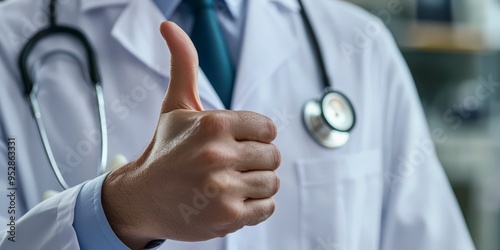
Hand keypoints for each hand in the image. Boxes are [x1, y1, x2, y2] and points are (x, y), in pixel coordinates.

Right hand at [102, 21, 280, 248]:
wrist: (141, 198)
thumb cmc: (164, 150)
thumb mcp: (175, 106)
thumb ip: (184, 65)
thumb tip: (169, 26)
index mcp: (214, 124)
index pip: (269, 129)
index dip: (255, 137)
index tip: (235, 143)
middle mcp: (218, 155)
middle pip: (273, 156)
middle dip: (255, 160)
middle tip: (231, 165)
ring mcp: (223, 188)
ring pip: (272, 182)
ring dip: (255, 184)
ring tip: (230, 183)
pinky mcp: (227, 217)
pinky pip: (267, 207)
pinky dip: (254, 206)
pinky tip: (231, 200)